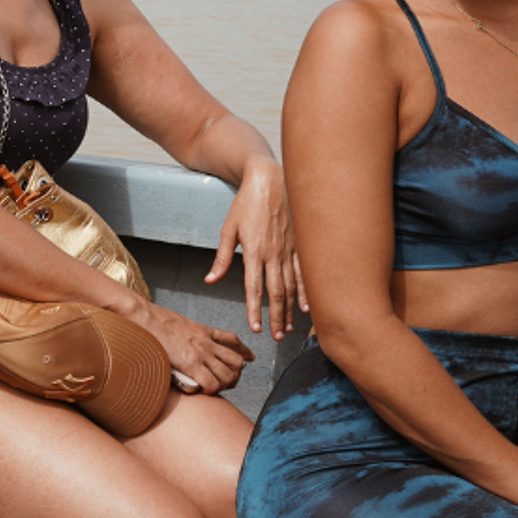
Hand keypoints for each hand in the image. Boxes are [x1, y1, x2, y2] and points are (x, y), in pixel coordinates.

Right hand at [131, 300, 253, 393]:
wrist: (143, 317)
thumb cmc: (154, 320)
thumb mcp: (178, 323)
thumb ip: (188, 333)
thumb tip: (186, 340)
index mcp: (203, 330)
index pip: (232, 340)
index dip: (244, 351)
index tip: (250, 357)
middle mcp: (206, 342)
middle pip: (237, 361)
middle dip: (236, 373)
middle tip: (229, 380)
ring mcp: (200, 353)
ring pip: (228, 374)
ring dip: (225, 384)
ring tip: (216, 388)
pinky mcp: (190, 364)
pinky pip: (211, 383)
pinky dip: (211, 390)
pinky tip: (204, 391)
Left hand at [203, 155, 308, 338]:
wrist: (270, 180)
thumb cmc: (245, 204)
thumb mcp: (228, 230)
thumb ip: (222, 259)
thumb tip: (210, 280)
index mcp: (254, 251)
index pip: (254, 288)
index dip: (255, 310)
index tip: (255, 328)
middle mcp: (273, 254)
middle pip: (276, 292)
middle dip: (276, 317)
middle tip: (277, 337)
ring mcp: (290, 249)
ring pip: (292, 285)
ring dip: (290, 309)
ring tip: (289, 328)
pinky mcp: (301, 244)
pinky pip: (305, 272)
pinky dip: (306, 290)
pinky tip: (307, 306)